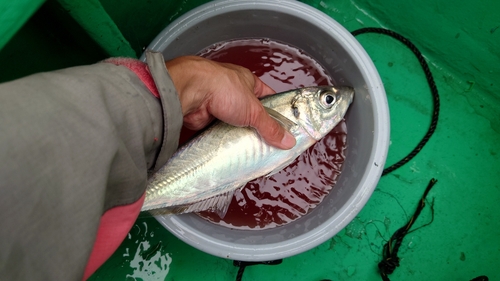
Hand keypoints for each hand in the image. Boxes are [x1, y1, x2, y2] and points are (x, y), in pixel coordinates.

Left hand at [165, 56, 295, 149]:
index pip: (268, 97)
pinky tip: (232, 149)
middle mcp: (233, 92)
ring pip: (235, 124)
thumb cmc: (222, 88)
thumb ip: (271, 127)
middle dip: (258, 128)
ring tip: (251, 150)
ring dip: (240, 135)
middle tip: (269, 144)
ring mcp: (219, 105)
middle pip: (251, 114)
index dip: (276, 112)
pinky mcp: (206, 119)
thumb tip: (287, 140)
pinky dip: (225, 140)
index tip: (284, 128)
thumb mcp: (254, 110)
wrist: (190, 92)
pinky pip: (220, 132)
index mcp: (247, 82)